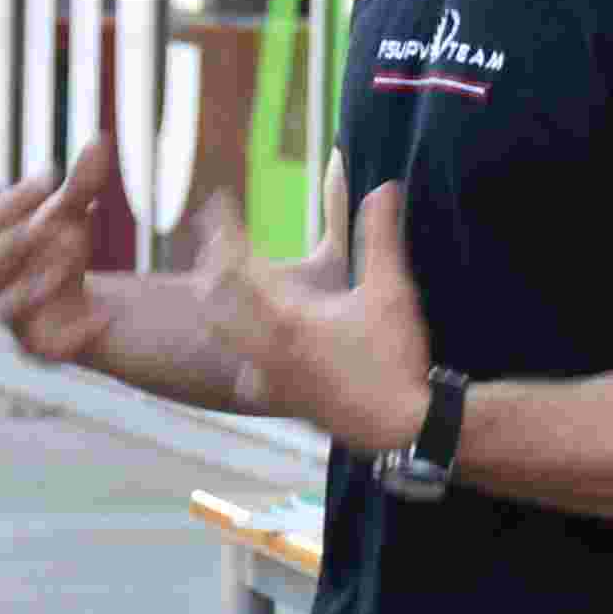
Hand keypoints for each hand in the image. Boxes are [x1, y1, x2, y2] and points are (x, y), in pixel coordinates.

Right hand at [0, 135, 118, 366]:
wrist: (113, 326)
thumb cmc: (79, 260)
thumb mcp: (81, 217)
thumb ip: (84, 183)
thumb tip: (99, 138)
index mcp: (6, 254)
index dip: (16, 201)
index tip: (50, 177)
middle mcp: (6, 292)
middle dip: (22, 238)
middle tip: (62, 218)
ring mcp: (24, 327)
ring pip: (5, 310)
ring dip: (34, 280)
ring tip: (75, 256)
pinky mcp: (47, 355)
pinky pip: (44, 350)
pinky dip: (69, 334)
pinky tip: (103, 318)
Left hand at [193, 178, 431, 452]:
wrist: (403, 428)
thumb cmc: (396, 358)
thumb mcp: (391, 290)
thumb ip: (380, 234)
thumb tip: (385, 185)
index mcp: (285, 319)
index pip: (236, 263)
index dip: (223, 227)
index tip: (217, 201)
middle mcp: (265, 350)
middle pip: (212, 300)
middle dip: (209, 267)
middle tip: (215, 243)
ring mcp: (269, 379)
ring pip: (224, 338)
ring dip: (221, 309)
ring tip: (225, 287)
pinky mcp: (281, 401)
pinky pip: (245, 373)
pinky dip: (244, 352)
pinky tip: (257, 349)